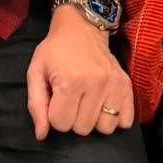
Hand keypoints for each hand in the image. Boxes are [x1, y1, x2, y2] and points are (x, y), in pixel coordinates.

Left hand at [26, 6, 133, 138]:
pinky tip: (104, 105)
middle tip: (72, 98)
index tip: (57, 99)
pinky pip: (126, 121)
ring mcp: (113, 85)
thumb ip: (36, 104)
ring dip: (94, 120)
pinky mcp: (126, 85)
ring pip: (104, 129)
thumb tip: (41, 135)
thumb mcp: (36, 71)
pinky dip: (115, 118)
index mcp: (70, 82)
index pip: (61, 124)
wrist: (81, 27)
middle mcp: (95, 84)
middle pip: (82, 129)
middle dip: (73, 118)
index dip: (55, 115)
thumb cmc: (55, 51)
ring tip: (87, 102)